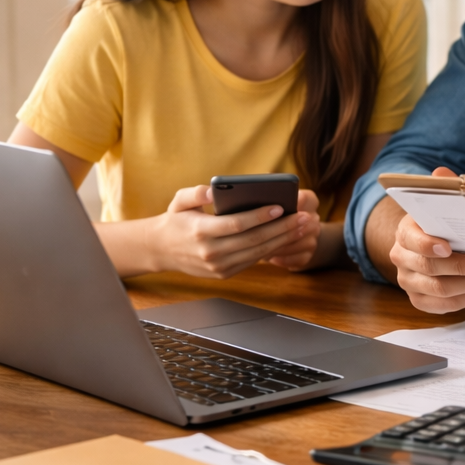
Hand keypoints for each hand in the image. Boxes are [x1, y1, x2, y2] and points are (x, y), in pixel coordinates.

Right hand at [148, 185, 318, 278]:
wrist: (161, 250)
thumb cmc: (176, 220)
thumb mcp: (179, 201)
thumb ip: (196, 192)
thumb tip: (212, 190)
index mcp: (201, 232)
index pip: (236, 224)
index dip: (260, 217)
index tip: (279, 207)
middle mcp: (210, 252)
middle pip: (254, 240)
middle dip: (282, 228)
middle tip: (303, 217)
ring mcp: (218, 266)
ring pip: (258, 253)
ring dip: (283, 240)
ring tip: (301, 226)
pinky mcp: (224, 274)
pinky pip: (253, 261)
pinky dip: (272, 250)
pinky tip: (287, 238)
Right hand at [390, 166, 464, 313]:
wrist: (426, 244)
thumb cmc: (436, 224)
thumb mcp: (438, 204)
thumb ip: (442, 189)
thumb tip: (441, 174)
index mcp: (405, 233)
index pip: (412, 240)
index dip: (427, 245)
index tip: (448, 247)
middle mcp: (402, 260)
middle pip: (430, 268)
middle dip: (463, 267)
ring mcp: (410, 283)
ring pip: (440, 291)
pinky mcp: (421, 300)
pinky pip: (446, 307)